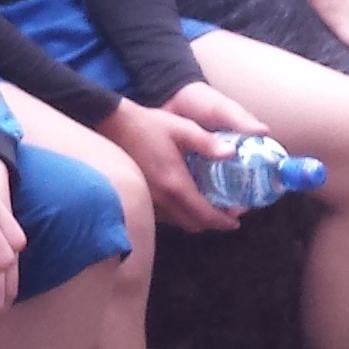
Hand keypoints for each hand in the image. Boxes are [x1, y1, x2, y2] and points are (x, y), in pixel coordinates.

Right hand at [97, 101, 241, 232]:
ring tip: (209, 210)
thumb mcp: (183, 129)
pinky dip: (180, 215)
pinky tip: (185, 202)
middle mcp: (162, 199)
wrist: (113, 125)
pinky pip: (165, 216)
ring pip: (178, 222)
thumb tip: (231, 153)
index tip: (236, 222)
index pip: (204, 214)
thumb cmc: (148, 125)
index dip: (223, 221)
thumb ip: (208, 143)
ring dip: (195, 220)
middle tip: (227, 216)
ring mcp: (149, 200)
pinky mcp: (141, 196)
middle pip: (192, 224)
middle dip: (212, 224)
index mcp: (176, 184)